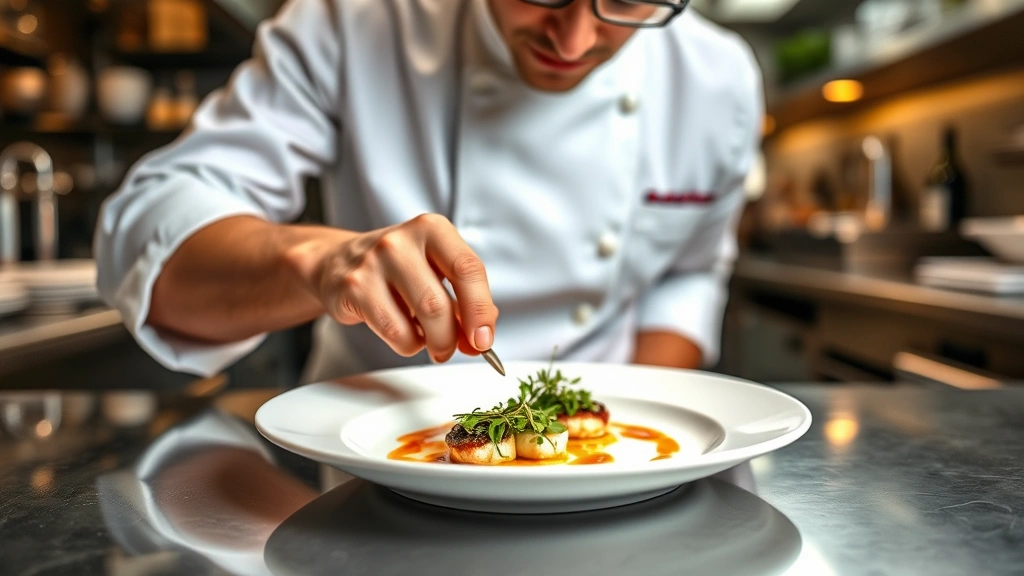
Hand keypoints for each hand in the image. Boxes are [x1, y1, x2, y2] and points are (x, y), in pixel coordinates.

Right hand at [285, 214, 498, 362]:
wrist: (339, 261)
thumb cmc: (398, 268)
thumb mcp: (436, 269)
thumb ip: (464, 299)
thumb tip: (481, 338)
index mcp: (432, 228)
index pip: (468, 269)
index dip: (480, 310)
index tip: (484, 339)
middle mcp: (401, 241)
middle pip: (441, 303)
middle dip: (452, 337)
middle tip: (453, 349)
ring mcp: (374, 263)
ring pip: (420, 320)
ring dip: (432, 343)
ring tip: (429, 342)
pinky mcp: (353, 288)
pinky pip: (394, 331)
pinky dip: (407, 344)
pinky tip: (404, 334)